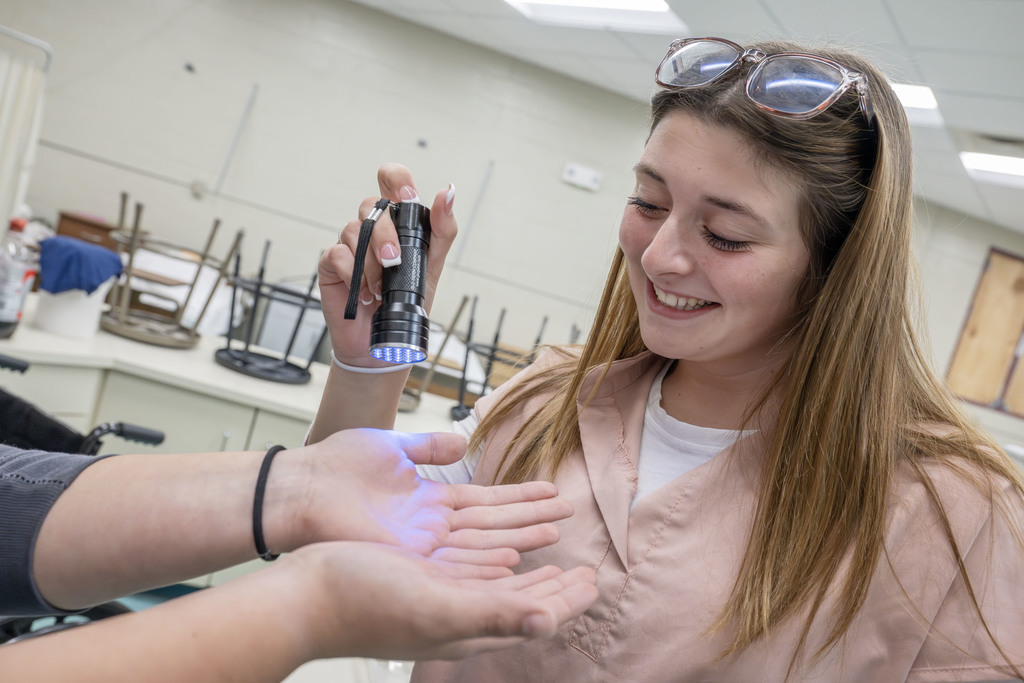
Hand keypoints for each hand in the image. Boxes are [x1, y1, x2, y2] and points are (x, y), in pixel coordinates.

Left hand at [271, 429, 571, 569]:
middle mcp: (433, 526)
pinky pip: (454, 563)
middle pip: (493, 524)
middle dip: (531, 518)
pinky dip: (484, 562)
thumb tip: (462, 441)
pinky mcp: (406, 558)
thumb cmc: (337, 465)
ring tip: (554, 535)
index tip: (551, 491)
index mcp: (430, 500)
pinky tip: (515, 561)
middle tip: (568, 514)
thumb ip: (429, 447)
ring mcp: (422, 544)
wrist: (299, 487)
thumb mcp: (393, 447)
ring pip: (481, 544)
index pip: (487, 500)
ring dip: (518, 539)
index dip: (520, 496)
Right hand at [286, 541, 598, 661]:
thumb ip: (495, 612)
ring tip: (552, 558)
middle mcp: (457, 615)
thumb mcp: (437, 604)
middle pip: (522, 601)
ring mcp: (435, 598)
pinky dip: (493, 560)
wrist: (304, 596)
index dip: (568, 598)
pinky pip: (469, 570)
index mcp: (470, 626)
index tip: (595, 578)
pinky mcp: (416, 581)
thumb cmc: (365, 602)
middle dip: (556, 587)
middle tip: (585, 570)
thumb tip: (551, 620)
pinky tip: (492, 553)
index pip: (535, 614)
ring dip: (529, 569)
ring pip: (498, 583)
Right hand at [319, 163, 457, 366]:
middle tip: (394, 261)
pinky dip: (354, 274)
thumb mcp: (433, 265)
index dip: (397, 180)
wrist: (386, 341)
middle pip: (372, 205)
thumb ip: (442, 229)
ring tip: (382, 288)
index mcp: (397, 221)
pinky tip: (364, 293)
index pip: (391, 179)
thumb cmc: (408, 301)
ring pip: (354, 230)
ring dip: (371, 262)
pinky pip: (337, 254)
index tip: (407, 198)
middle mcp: (371, 227)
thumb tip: (448, 192)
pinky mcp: (332, 264)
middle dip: (386, 234)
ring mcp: (349, 244)